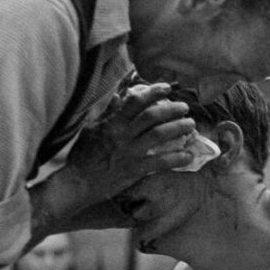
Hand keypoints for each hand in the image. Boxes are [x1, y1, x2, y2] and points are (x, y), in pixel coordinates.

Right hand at [66, 82, 194, 204]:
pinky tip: (188, 156)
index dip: (153, 92)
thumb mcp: (91, 129)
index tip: (166, 87)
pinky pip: (160, 162)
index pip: (135, 102)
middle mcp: (123, 135)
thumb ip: (108, 112)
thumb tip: (119, 95)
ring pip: (159, 135)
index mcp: (112, 123)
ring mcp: (130, 152)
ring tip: (191, 125)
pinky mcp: (135, 170)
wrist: (78, 182)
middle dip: (172, 109)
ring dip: (178, 128)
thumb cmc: (83, 155)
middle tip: (185, 107)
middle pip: (152, 116)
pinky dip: (177, 158)